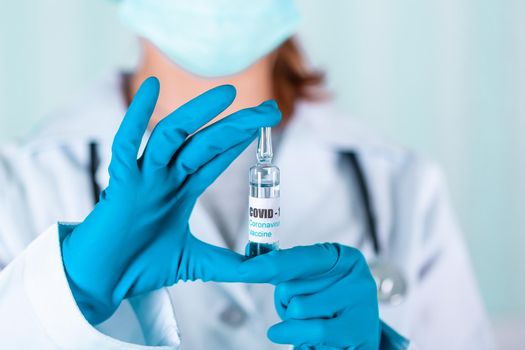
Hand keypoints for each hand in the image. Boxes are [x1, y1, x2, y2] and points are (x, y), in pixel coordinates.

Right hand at [61, 77, 280, 323]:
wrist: (102, 283)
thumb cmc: (140, 268)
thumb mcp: (195, 262)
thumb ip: (229, 263)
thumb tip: (263, 270)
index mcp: (180, 191)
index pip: (214, 157)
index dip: (238, 140)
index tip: (264, 122)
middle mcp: (165, 178)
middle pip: (204, 142)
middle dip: (236, 124)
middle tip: (269, 108)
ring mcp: (143, 178)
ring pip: (171, 136)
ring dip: (198, 113)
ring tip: (228, 93)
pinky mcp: (121, 184)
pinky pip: (126, 144)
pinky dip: (135, 116)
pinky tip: (149, 86)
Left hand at [239, 244, 379, 348]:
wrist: (358, 333)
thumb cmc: (328, 303)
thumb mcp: (310, 279)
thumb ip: (282, 269)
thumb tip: (245, 260)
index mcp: (342, 256)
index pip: (299, 258)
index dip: (268, 264)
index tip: (243, 270)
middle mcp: (356, 276)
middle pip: (289, 287)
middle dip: (284, 301)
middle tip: (304, 307)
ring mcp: (360, 304)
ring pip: (296, 309)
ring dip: (291, 319)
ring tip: (310, 320)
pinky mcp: (358, 330)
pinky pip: (312, 330)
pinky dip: (290, 333)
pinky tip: (283, 333)